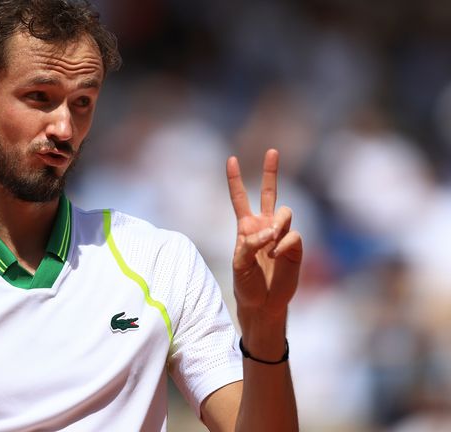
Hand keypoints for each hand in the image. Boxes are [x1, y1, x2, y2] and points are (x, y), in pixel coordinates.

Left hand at [226, 149, 302, 348]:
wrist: (262, 303)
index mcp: (245, 226)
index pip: (240, 198)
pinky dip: (283, 244)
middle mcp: (264, 225)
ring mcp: (281, 235)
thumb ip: (249, 243)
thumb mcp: (238, 263)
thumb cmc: (245, 284)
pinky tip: (276, 255)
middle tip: (272, 151)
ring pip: (285, 212)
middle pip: (269, 192)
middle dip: (271, 171)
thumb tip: (269, 231)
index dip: (235, 179)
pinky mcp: (295, 246)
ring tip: (270, 239)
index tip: (231, 159)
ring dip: (277, 223)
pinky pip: (293, 235)